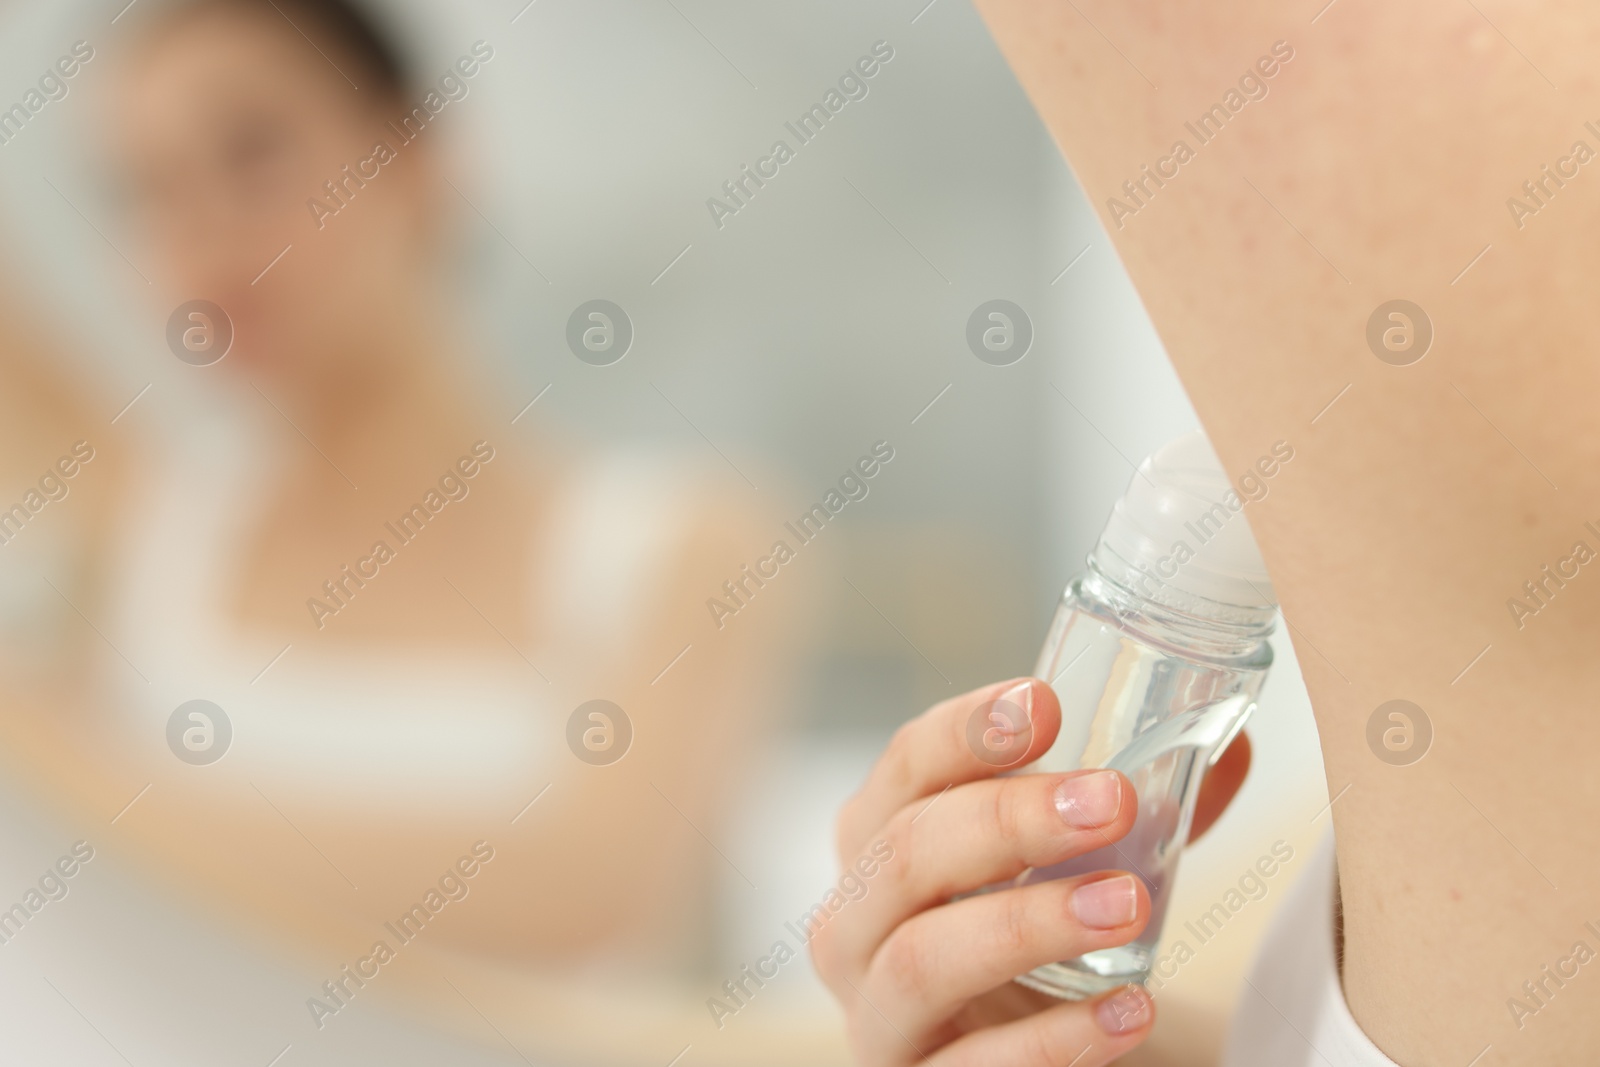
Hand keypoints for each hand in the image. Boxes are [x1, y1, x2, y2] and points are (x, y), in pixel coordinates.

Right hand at [813, 677, 1249, 1065]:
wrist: (1004, 1065)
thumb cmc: (1024, 946)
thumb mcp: (1059, 869)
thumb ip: (1132, 811)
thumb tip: (1229, 745)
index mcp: (877, 839)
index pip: (905, 765)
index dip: (968, 730)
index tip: (1047, 705)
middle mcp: (855, 920)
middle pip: (906, 852)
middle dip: (1008, 818)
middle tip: (1112, 801)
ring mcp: (875, 1013)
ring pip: (922, 958)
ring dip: (1027, 923)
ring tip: (1127, 904)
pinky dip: (1051, 1040)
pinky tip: (1128, 1011)